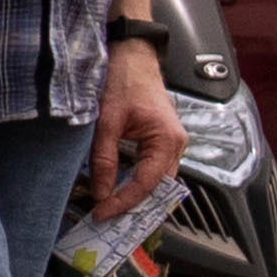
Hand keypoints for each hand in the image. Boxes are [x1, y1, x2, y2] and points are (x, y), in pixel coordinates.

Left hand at [80, 37, 182, 230]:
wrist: (132, 55)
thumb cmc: (123, 80)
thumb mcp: (107, 121)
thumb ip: (104, 159)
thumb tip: (102, 193)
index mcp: (167, 139)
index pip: (148, 183)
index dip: (124, 202)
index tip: (102, 214)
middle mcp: (175, 144)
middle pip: (157, 187)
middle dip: (133, 206)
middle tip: (107, 222)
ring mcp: (170, 142)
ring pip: (155, 180)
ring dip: (135, 197)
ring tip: (110, 212)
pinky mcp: (159, 140)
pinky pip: (151, 169)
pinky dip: (135, 183)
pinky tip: (117, 192)